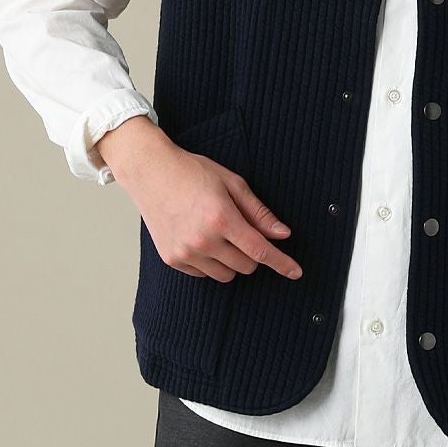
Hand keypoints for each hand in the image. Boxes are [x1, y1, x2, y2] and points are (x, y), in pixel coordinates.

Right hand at [100, 118, 302, 282]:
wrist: (151, 172)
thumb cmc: (193, 172)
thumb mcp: (232, 183)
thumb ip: (259, 212)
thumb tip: (282, 234)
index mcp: (221, 218)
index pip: (260, 250)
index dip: (281, 262)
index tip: (296, 272)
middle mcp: (202, 240)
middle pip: (246, 266)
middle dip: (253, 253)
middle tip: (244, 230)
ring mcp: (185, 253)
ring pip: (226, 274)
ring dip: (233, 260)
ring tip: (220, 232)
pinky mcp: (172, 259)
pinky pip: (205, 274)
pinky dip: (211, 262)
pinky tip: (202, 237)